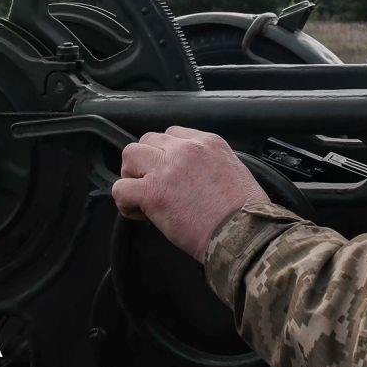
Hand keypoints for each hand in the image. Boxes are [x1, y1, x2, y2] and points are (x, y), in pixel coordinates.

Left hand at [112, 126, 269, 261]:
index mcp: (208, 142)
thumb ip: (212, 164)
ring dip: (132, 176)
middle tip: (152, 185)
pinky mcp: (153, 192)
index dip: (165, 154)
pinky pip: (121, 188)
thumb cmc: (245, 212)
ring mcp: (167, 168)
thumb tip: (194, 177)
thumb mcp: (236, 171)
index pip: (172, 134)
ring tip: (142, 196)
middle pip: (147, 140)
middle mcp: (186, 149)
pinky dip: (125, 202)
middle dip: (145, 162)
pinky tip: (139, 213)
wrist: (244, 232)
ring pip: (130, 155)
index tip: (169, 174)